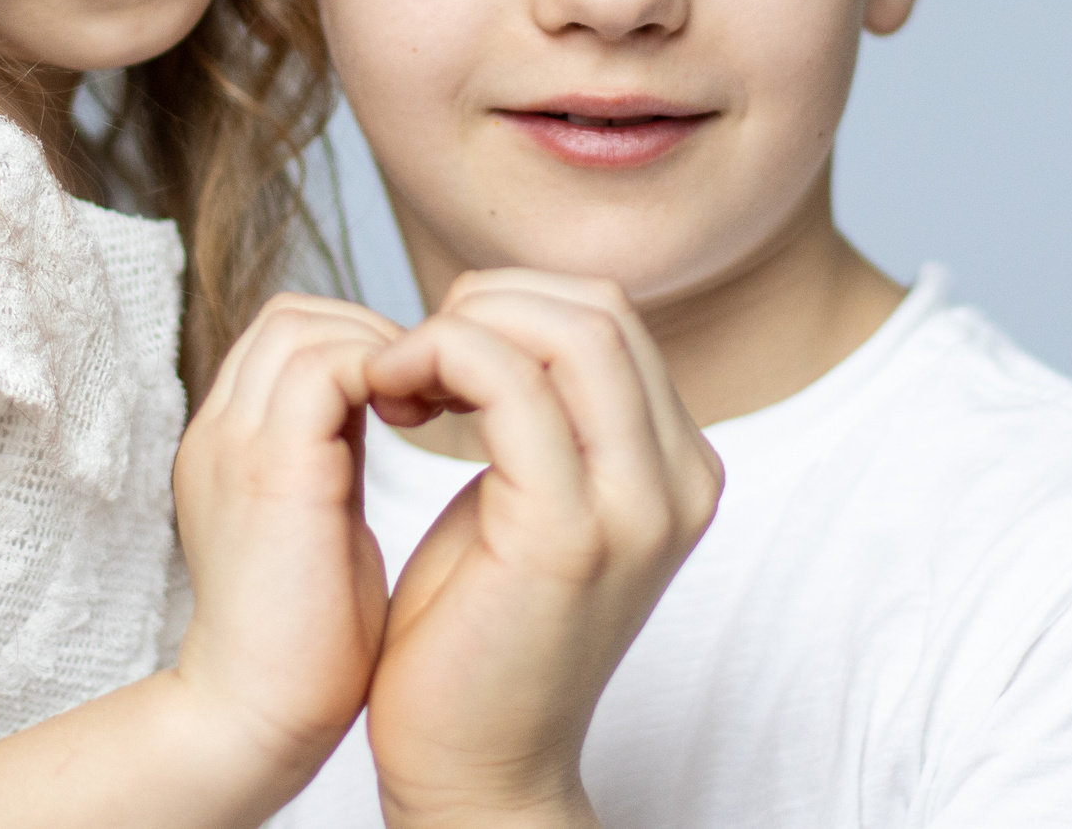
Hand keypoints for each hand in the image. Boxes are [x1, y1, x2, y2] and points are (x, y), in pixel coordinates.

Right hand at [169, 294, 403, 795]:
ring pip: (308, 324)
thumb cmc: (311, 640)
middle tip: (438, 397)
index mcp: (231, 441)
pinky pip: (328, 365)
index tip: (427, 400)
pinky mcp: (267, 467)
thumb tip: (405, 394)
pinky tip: (424, 426)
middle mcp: (220, 429)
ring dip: (387, 353)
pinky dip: (386, 375)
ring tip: (432, 412)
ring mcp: (233, 442)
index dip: (366, 347)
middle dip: (378, 337)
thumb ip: (340, 448)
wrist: (260, 720)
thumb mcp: (325, 518)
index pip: (293, 335)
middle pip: (295, 315)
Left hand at [359, 271, 723, 828]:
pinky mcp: (569, 533)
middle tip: (407, 360)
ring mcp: (637, 508)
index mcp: (677, 468)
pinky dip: (439, 362)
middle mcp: (680, 482)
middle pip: (599, 308)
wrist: (473, 767)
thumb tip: (508, 311)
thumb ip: (547, 415)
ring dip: (458, 329)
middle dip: (485, 304)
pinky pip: (511, 385)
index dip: (510, 305)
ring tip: (395, 382)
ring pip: (568, 330)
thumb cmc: (475, 629)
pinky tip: (391, 402)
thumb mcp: (530, 499)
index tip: (434, 356)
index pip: (610, 315)